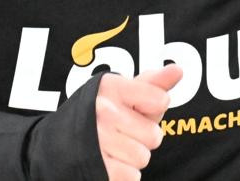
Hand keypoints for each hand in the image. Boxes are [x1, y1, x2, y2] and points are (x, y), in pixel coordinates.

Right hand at [96, 65, 180, 180]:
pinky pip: (132, 176)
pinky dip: (123, 174)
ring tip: (112, 147)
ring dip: (131, 157)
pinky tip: (108, 162)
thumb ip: (153, 84)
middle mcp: (102, 110)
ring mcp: (97, 139)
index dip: (152, 109)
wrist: (61, 143)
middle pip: (154, 135)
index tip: (135, 108)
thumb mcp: (123, 93)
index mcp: (111, 86)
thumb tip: (178, 70)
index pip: (160, 100)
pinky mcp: (97, 167)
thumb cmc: (102, 115)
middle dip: (141, 138)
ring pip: (143, 157)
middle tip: (120, 133)